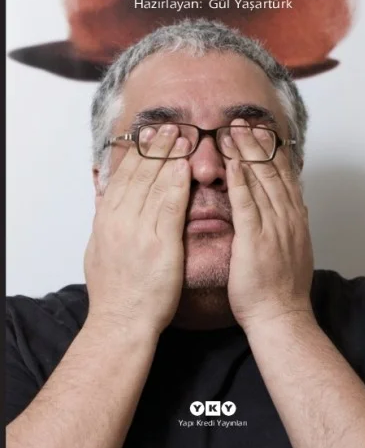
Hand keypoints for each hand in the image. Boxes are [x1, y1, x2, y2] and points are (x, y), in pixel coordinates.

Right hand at [84, 125, 190, 336]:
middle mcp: (121, 219)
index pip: (124, 176)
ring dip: (170, 157)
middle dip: (157, 147)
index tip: (149, 135)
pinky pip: (170, 206)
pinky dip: (177, 184)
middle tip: (171, 126)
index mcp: (107, 219)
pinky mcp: (160, 243)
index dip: (138, 153)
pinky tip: (186, 167)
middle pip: (140, 174)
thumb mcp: (96, 248)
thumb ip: (102, 217)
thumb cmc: (113, 289)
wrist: (121, 320)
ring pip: (155, 184)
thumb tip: (101, 195)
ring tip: (183, 137)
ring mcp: (139, 230)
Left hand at [225, 119, 313, 333]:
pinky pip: (247, 205)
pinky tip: (231, 163)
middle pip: (272, 171)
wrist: (281, 316)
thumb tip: (291, 203)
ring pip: (260, 182)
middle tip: (242, 121)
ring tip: (233, 131)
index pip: (283, 175)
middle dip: (256, 144)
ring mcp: (274, 227)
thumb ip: (290, 222)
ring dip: (246, 153)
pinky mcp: (256, 240)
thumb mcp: (293, 247)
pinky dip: (240, 182)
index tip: (259, 130)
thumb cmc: (281, 287)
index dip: (270, 150)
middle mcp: (287, 217)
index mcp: (294, 218)